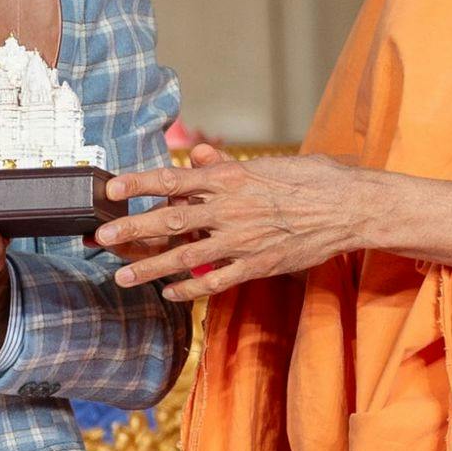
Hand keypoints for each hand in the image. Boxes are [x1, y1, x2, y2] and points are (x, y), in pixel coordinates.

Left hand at [97, 151, 369, 304]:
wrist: (351, 207)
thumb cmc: (312, 179)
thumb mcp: (268, 164)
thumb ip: (228, 165)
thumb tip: (201, 155)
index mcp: (231, 179)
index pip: (174, 179)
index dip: (140, 183)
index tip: (111, 187)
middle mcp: (231, 209)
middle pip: (170, 220)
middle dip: (132, 229)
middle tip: (100, 236)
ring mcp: (243, 240)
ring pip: (187, 256)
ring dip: (151, 268)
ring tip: (122, 277)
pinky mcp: (259, 265)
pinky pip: (217, 281)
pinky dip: (191, 289)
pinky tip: (170, 295)